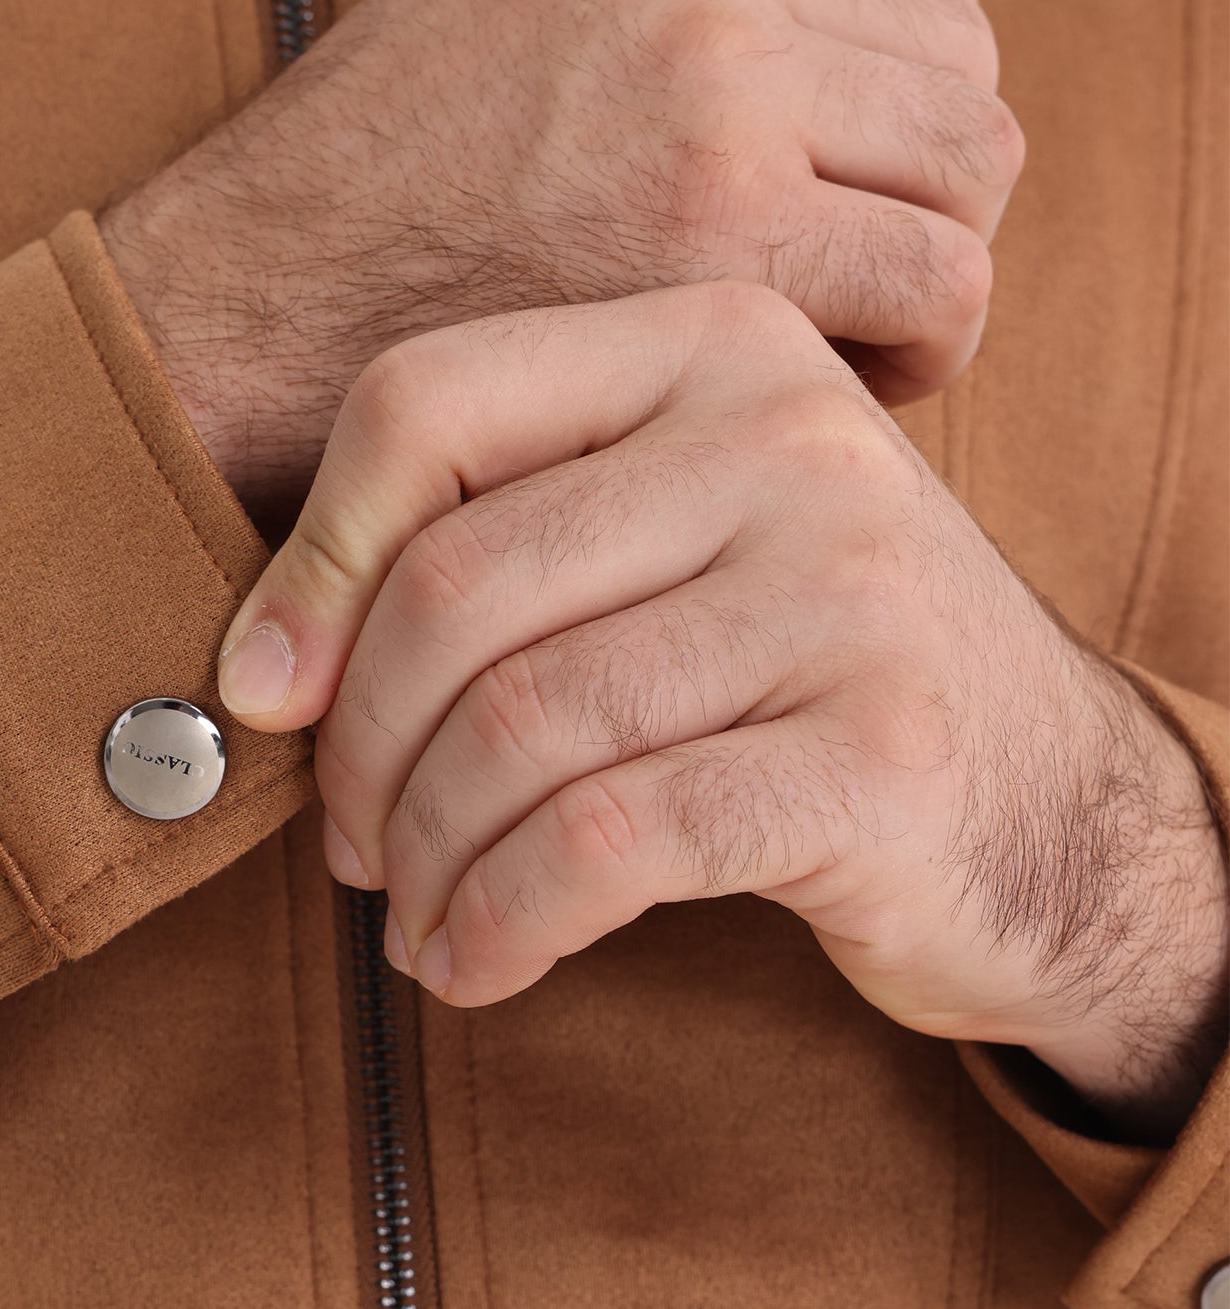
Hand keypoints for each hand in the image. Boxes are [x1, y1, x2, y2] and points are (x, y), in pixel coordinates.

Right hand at [102, 0, 1021, 518]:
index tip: (848, 182)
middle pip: (956, 54)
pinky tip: (829, 386)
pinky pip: (937, 279)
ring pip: (971, 163)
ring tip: (832, 339)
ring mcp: (710, 64)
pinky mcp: (719, 219)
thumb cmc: (375, 199)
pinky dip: (915, 351)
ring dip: (923, 268)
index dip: (903, 83)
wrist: (240, 307)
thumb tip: (866, 57)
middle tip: (841, 284)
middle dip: (916, 186)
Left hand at [217, 286, 1228, 1140]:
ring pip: (518, 728)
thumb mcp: (674, 549)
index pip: (429, 405)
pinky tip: (479, 962)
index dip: (309, 565)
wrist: (1048, 806)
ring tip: (417, 914)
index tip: (268, 696)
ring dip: (425, 858)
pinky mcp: (874, 757)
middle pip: (454, 588)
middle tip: (355, 844)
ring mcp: (849, 591)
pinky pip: (604, 843)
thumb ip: (504, 546)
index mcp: (716, 346)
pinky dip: (502, 922)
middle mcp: (790, 438)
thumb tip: (261, 673)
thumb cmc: (805, 675)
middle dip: (362, 752)